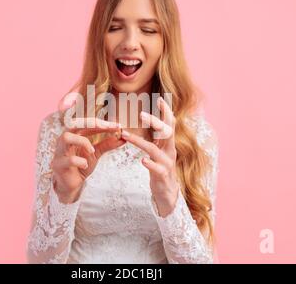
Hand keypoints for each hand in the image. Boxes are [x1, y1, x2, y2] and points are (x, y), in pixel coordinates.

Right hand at [51, 117, 124, 202]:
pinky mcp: (58, 165)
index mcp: (73, 134)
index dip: (102, 122)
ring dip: (82, 141)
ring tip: (92, 150)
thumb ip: (107, 144)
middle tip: (109, 128)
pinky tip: (85, 165)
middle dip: (92, 124)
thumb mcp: (96, 153)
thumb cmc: (81, 165)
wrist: (71, 185)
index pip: (86, 122)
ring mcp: (59, 152)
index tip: (117, 125)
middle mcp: (64, 140)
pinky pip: (68, 160)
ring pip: (66, 137)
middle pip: (74, 123)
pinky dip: (80, 161)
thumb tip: (123, 137)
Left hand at [120, 97, 179, 216]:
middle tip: (141, 114)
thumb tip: (153, 121)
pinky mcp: (162, 177)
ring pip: (154, 150)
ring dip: (139, 142)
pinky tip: (143, 161)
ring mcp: (167, 164)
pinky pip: (157, 169)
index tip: (160, 99)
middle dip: (155, 122)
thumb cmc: (160, 170)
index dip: (166, 112)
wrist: (167, 195)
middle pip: (166, 133)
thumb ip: (157, 139)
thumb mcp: (159, 152)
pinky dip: (150, 164)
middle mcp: (169, 152)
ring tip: (127, 136)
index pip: (169, 124)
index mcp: (168, 144)